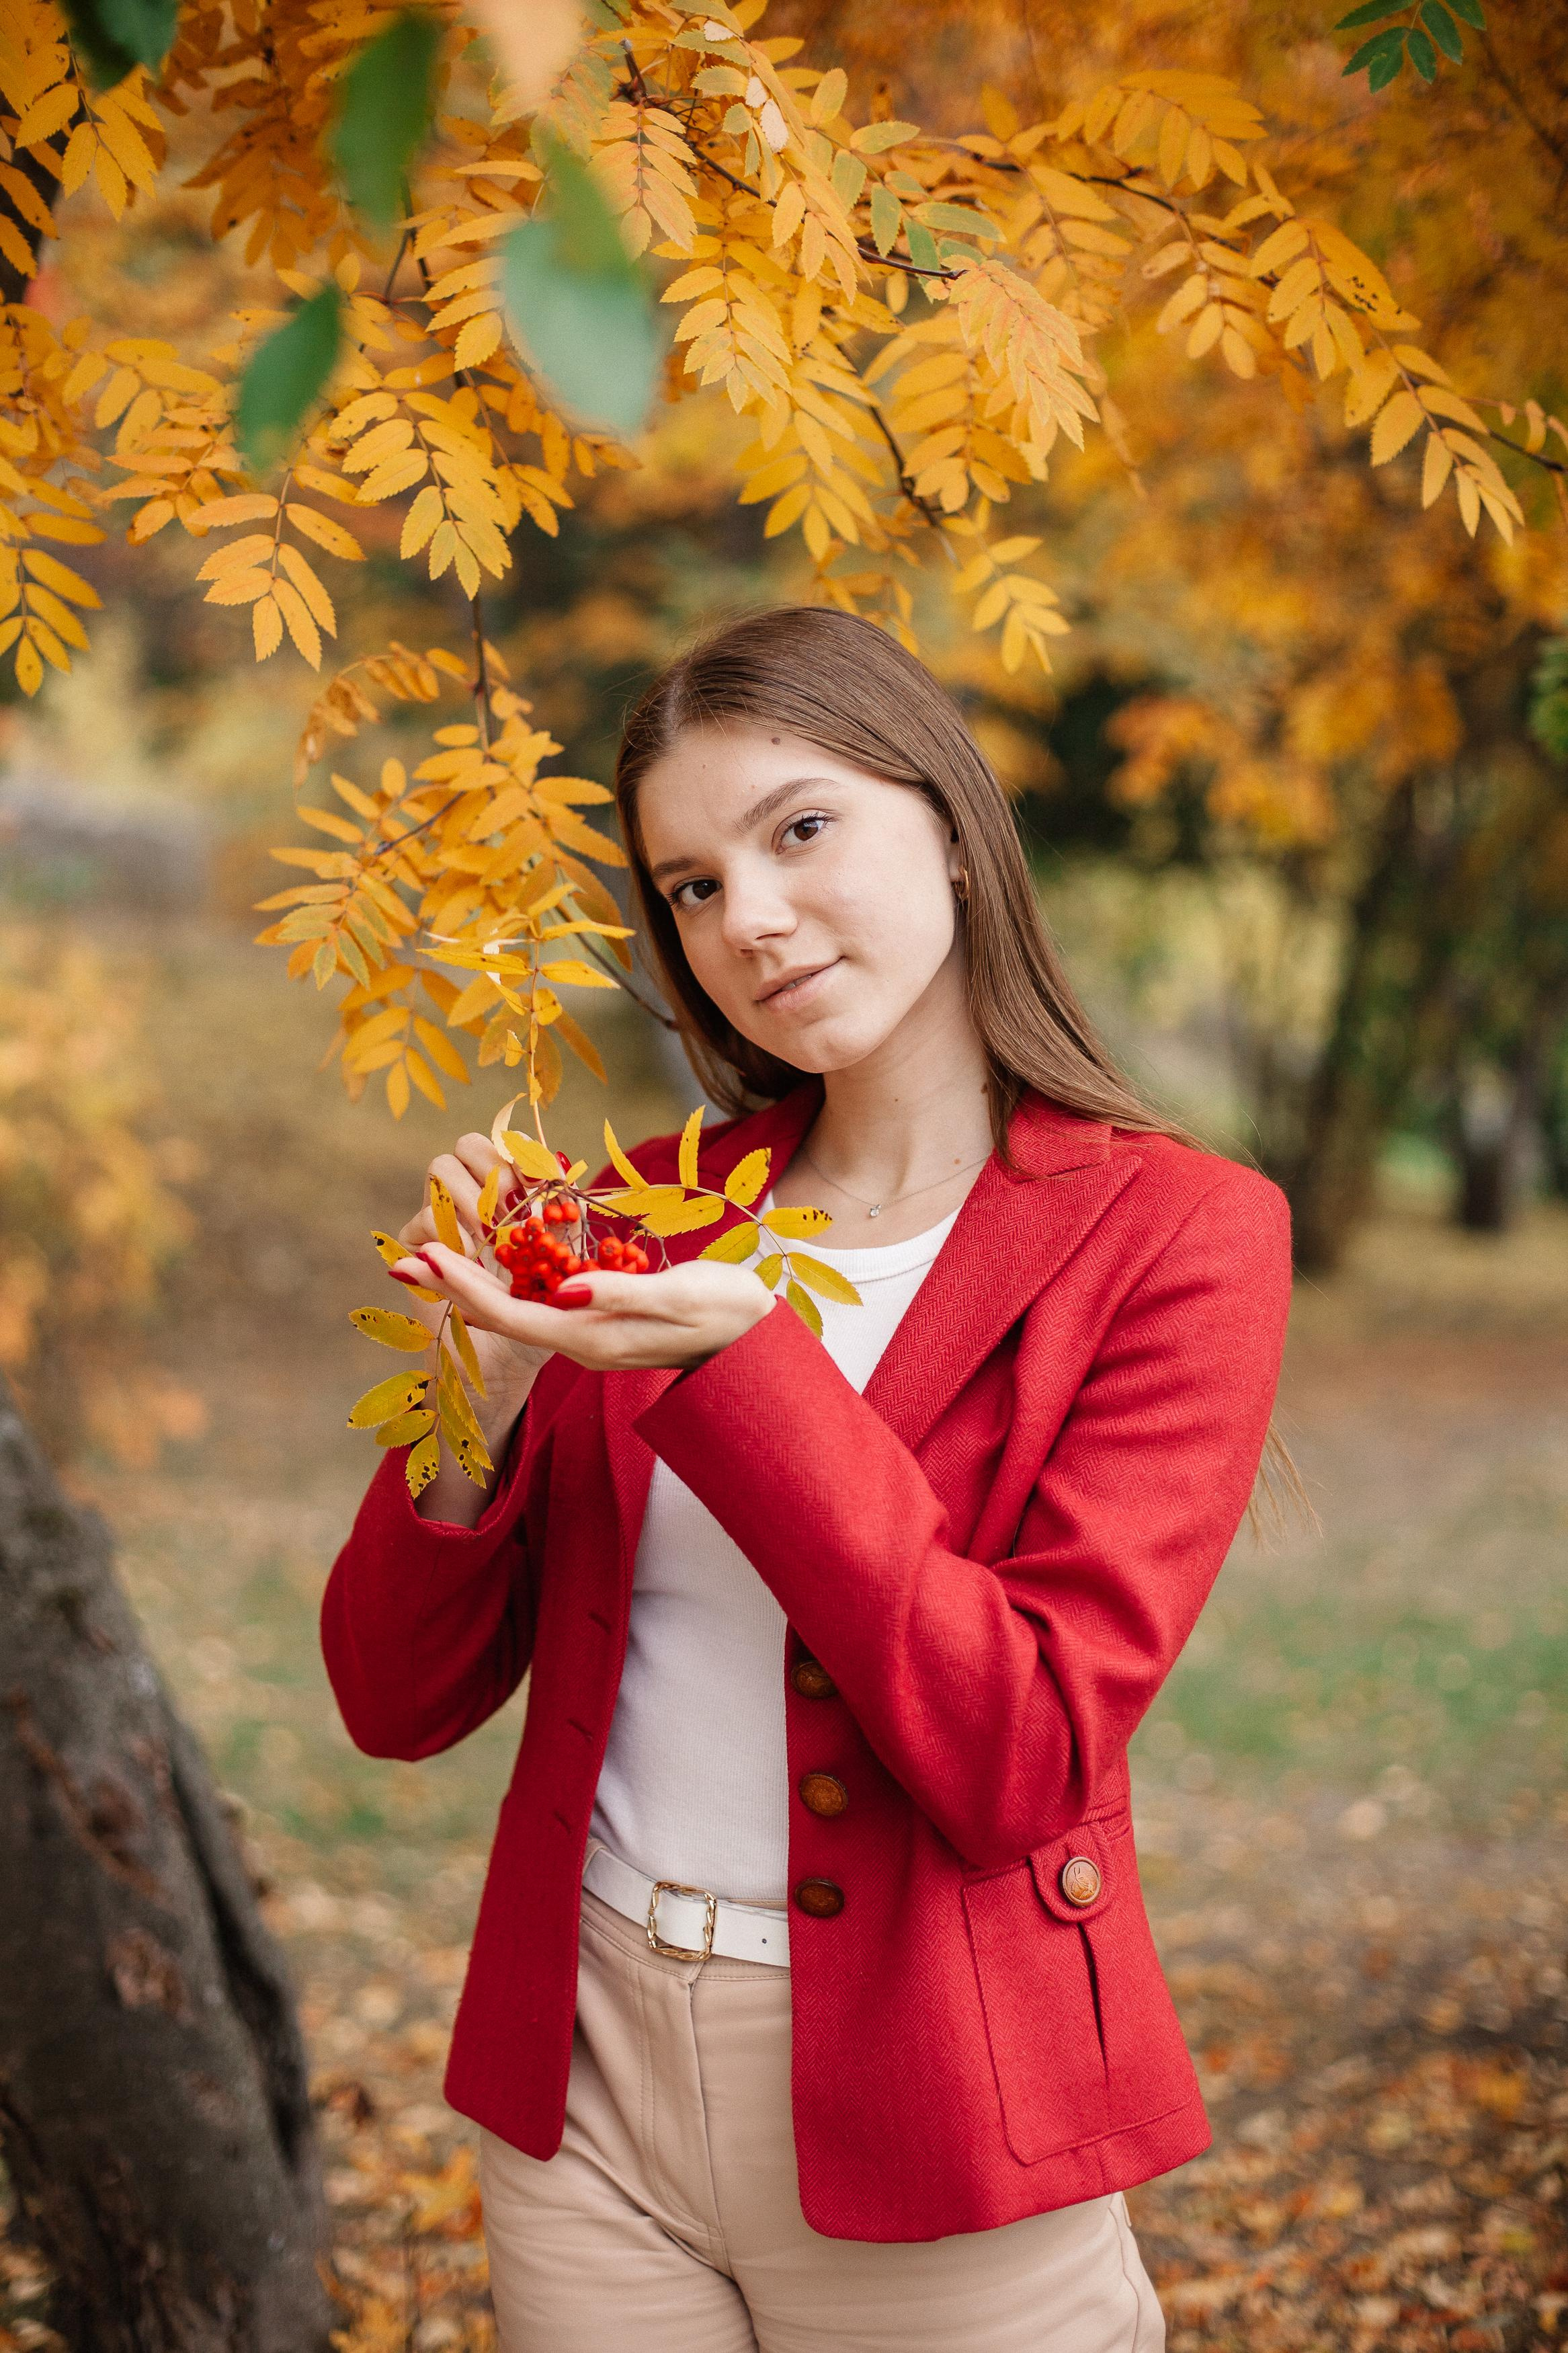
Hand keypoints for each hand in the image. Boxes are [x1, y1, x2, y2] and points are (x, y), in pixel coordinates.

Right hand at [393, 1133, 549, 1424]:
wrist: (508, 1358)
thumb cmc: (542, 1309)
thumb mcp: (566, 1261)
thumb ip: (567, 1220)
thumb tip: (566, 1175)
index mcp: (509, 1192)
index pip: (509, 1146)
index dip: (524, 1154)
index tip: (545, 1178)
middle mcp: (471, 1197)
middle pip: (468, 1144)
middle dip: (492, 1166)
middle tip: (515, 1203)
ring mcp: (439, 1219)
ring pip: (440, 1169)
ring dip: (470, 1194)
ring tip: (494, 1231)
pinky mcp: (415, 1249)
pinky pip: (425, 1219)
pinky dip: (453, 1234)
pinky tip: (475, 1257)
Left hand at [394, 1245, 776, 1373]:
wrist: (758, 1338)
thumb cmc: (726, 1310)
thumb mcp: (679, 1296)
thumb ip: (620, 1294)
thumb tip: (564, 1290)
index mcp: (592, 1338)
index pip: (509, 1313)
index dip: (462, 1285)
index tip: (421, 1255)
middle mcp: (581, 1343)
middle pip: (501, 1314)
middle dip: (450, 1286)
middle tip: (402, 1257)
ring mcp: (590, 1337)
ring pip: (517, 1310)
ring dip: (473, 1283)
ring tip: (433, 1253)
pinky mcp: (600, 1324)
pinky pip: (540, 1305)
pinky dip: (507, 1281)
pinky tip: (494, 1259)